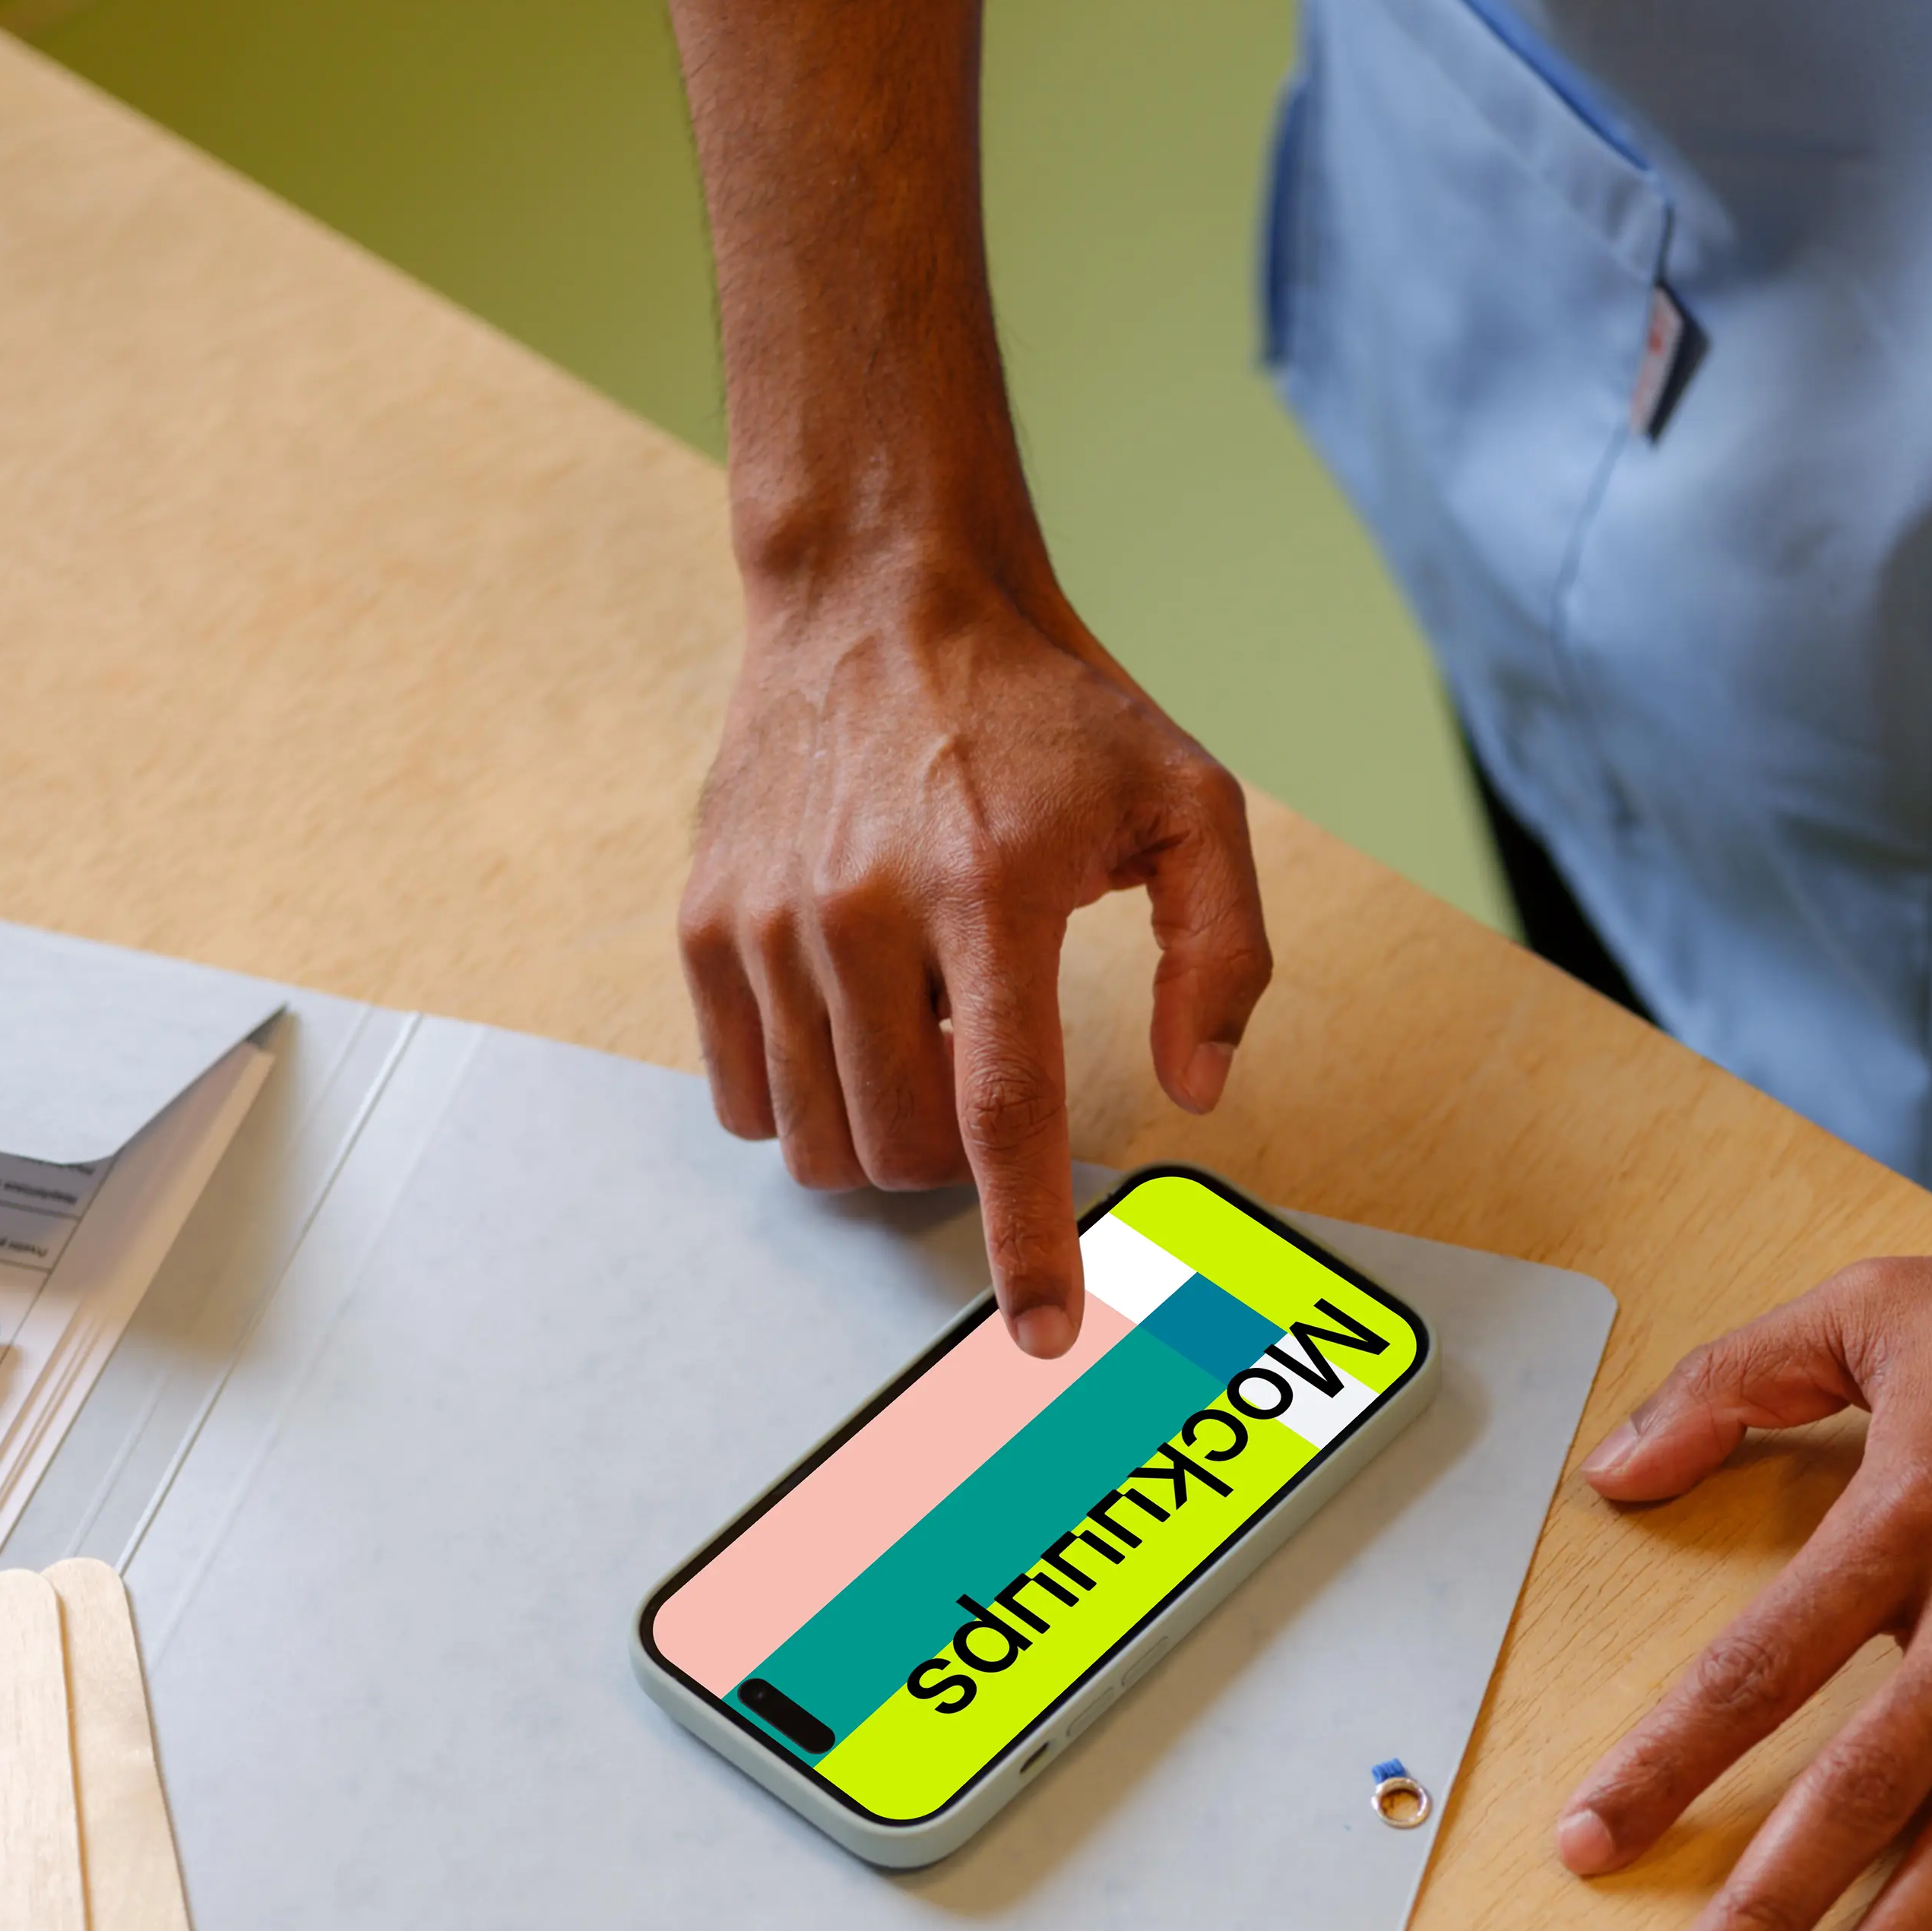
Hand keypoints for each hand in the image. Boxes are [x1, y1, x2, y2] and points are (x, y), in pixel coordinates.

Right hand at [680, 556, 1271, 1354]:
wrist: (882, 599)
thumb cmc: (1047, 710)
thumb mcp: (1190, 801)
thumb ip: (1224, 953)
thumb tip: (1199, 1089)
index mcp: (991, 891)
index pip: (1004, 1109)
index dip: (1026, 1240)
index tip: (1045, 1332)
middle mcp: (864, 910)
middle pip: (901, 1146)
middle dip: (958, 1160)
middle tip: (988, 1069)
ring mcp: (770, 922)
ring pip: (816, 1139)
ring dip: (883, 1127)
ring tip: (925, 1026)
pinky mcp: (707, 924)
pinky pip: (745, 1095)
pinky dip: (806, 1094)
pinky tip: (856, 1015)